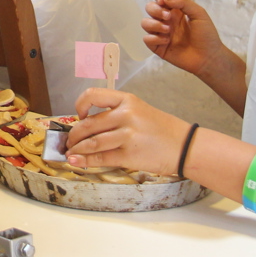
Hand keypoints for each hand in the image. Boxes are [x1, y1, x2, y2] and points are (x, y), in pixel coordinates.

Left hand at [65, 88, 190, 175]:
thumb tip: (88, 125)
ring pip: (92, 142)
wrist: (186, 146)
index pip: (93, 95)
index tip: (78, 115)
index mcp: (127, 100)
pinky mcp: (129, 155)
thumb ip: (115, 114)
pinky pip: (101, 157)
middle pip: (89, 124)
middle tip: (69, 141)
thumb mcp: (140, 111)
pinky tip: (77, 161)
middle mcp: (126, 114)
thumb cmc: (163, 129)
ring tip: (71, 152)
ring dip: (77, 149)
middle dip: (74, 135)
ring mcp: (127, 135)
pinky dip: (85, 160)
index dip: (80, 105)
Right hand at [142, 0, 223, 77]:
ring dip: (154, 24)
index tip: (164, 2)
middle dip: (155, 10)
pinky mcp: (159, 47)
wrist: (209, 58)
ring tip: (168, 30)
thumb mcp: (199, 14)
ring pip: (144, 23)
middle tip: (168, 17)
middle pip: (149, 7)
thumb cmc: (207, 36)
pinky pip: (146, 39)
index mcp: (176, 11)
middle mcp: (167, 21)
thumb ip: (183, 2)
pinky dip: (154, 38)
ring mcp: (161, 33)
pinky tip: (167, 41)